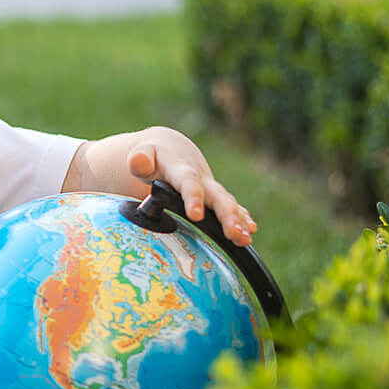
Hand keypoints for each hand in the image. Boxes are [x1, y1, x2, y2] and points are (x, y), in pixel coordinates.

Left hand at [127, 129, 257, 246]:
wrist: (170, 149)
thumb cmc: (153, 155)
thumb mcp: (143, 154)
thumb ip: (140, 159)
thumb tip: (139, 162)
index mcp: (181, 170)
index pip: (189, 183)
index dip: (193, 198)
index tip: (196, 215)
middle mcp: (201, 180)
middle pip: (217, 197)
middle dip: (227, 215)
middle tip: (234, 233)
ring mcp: (210, 189)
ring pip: (227, 204)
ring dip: (238, 221)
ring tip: (244, 239)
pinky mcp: (214, 197)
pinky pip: (231, 208)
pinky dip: (241, 218)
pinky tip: (249, 232)